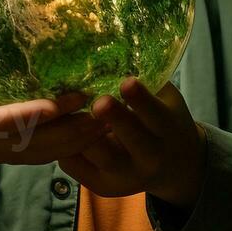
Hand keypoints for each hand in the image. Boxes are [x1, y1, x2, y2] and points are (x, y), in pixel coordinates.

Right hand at [0, 5, 110, 191]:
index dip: (31, 117)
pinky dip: (86, 140)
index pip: (4, 123)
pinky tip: (110, 118)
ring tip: (119, 109)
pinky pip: (62, 152)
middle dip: (75, 128)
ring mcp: (14, 154)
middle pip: (43, 144)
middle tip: (105, 101)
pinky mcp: (27, 155)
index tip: (58, 104)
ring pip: (58, 152)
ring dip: (88, 135)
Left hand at [58, 76, 206, 205]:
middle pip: (131, 139)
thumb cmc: (164, 119)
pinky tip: (57, 127)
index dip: (141, 99)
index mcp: (167, 129)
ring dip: (82, 132)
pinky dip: (65, 147)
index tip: (127, 82)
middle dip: (115, 119)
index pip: (155, 114)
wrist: (174, 166)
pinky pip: (77, 166)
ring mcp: (126, 176)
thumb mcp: (166, 98)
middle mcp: (150, 157)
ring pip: (99, 155)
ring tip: (67, 110)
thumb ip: (148, 81)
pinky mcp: (102, 186)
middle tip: (99, 102)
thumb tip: (117, 44)